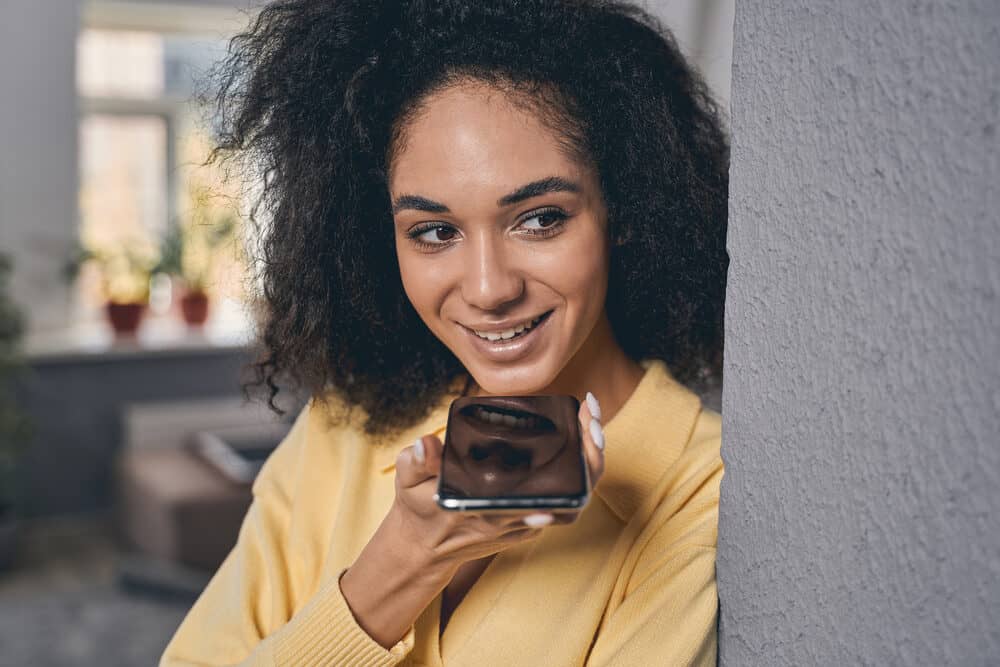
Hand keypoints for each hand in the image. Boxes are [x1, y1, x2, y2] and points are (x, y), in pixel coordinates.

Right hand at [391, 390, 606, 568]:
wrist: (423, 547)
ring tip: (589, 421)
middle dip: (591, 456)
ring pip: (572, 498)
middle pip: (573, 495)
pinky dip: (574, 470)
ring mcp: (524, 524)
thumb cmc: (419, 509)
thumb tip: (426, 444)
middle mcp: (515, 520)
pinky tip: (575, 436)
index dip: (575, 467)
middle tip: (591, 416)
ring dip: (587, 462)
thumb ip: (416, 462)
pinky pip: (561, 500)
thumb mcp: (409, 482)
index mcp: (491, 510)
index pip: (551, 494)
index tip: (582, 430)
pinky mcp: (526, 525)